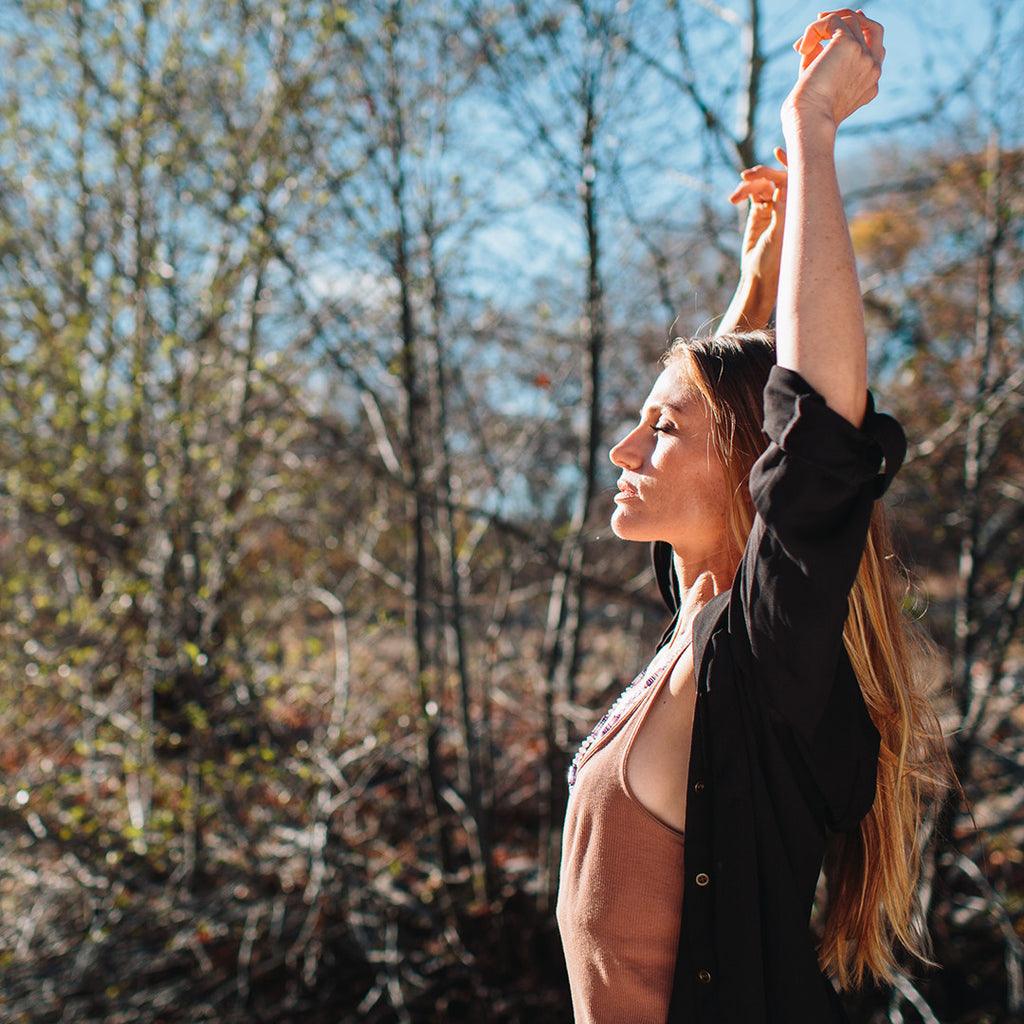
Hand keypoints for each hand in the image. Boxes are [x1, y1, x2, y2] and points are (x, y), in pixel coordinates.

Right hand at [729, 147, 787, 282]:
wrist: (758, 277)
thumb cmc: (774, 261)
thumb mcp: (778, 236)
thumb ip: (781, 212)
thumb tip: (783, 186)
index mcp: (799, 207)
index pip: (797, 178)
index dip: (789, 163)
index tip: (778, 153)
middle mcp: (788, 204)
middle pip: (776, 178)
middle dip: (761, 174)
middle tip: (746, 177)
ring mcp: (773, 207)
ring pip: (761, 186)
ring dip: (747, 187)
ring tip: (734, 197)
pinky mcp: (759, 213)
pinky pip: (752, 195)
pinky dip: (742, 194)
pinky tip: (734, 199)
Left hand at [782, 9, 883, 132]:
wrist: (810, 119)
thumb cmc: (809, 112)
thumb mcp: (823, 86)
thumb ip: (826, 62)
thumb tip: (818, 39)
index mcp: (871, 82)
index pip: (877, 49)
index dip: (863, 31)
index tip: (842, 23)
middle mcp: (873, 68)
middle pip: (872, 28)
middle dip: (850, 18)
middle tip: (823, 17)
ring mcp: (863, 55)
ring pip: (848, 21)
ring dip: (821, 28)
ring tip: (802, 47)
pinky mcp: (847, 44)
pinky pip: (831, 21)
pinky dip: (812, 30)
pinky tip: (800, 49)